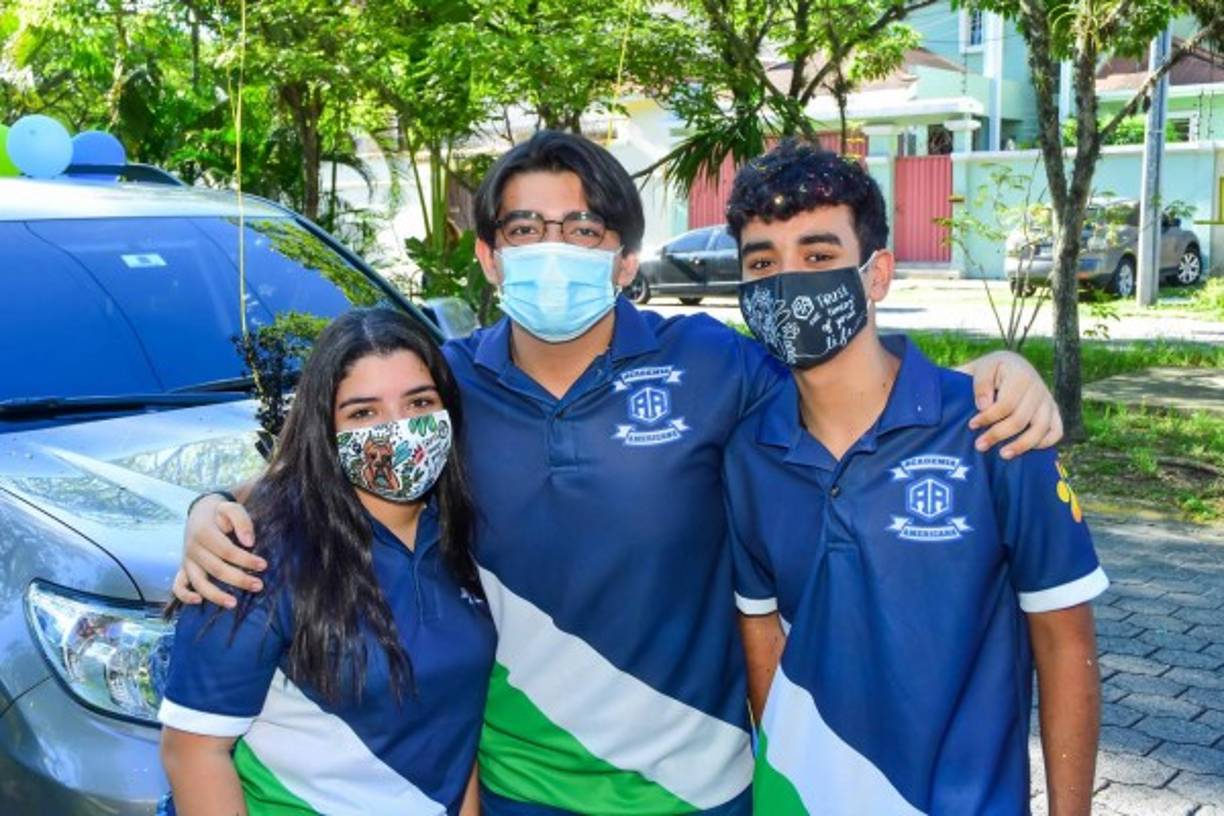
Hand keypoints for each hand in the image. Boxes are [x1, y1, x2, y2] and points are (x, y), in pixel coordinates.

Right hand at [173, 494, 264, 608]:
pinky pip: (178, 586)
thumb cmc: (220, 513)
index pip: (226, 550)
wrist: (200, 513)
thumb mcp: (231, 508)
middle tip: (259, 585)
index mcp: (203, 532)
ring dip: (216, 595)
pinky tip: (199, 601)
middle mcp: (192, 548)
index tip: (263, 565)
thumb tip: (249, 542)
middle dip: (238, 579)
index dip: (245, 559)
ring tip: (234, 604)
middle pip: (216, 568)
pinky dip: (185, 596)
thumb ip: (241, 521)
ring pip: (198, 582)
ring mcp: (187, 560)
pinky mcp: (183, 569)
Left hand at [964, 351, 1062, 458]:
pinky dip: (1044, 443)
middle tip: (979, 445)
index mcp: (1021, 374)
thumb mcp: (981, 369)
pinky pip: (1056, 431)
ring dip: (1021, 445)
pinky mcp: (1054, 411)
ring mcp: (1048, 400)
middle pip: (1020, 419)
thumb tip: (984, 406)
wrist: (1008, 366)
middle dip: (998, 435)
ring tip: (1003, 455)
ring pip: (1041, 429)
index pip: (1006, 404)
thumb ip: (981, 384)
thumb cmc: (990, 370)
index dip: (988, 418)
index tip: (972, 425)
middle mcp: (1039, 387)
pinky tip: (1025, 449)